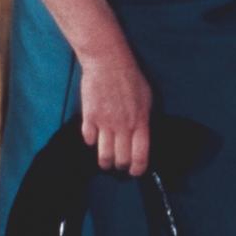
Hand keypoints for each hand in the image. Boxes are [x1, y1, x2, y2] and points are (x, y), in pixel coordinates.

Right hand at [79, 48, 152, 175]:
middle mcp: (123, 126)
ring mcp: (104, 123)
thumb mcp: (147, 98)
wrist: (108, 63)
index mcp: (140, 121)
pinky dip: (91, 141)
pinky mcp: (89, 118)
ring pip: (104, 155)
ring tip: (107, 161)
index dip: (138, 168)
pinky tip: (95, 137)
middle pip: (121, 159)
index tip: (136, 172)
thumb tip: (143, 135)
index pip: (140, 154)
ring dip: (105, 162)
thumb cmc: (131, 78)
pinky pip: (89, 139)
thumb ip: (144, 118)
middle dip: (121, 167)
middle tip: (120, 165)